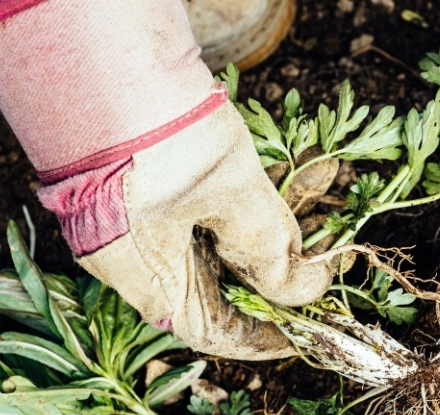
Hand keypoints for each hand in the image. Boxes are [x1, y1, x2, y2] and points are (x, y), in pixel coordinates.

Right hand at [41, 103, 336, 360]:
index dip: (263, 338)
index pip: (213, 332)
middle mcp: (141, 255)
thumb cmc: (164, 135)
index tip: (304, 332)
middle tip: (329, 259)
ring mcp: (146, 214)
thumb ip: (273, 250)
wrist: (108, 51)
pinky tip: (311, 169)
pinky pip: (219, 202)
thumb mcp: (234, 198)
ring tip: (331, 200)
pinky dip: (261, 193)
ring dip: (280, 223)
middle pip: (226, 283)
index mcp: (147, 278)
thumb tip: (309, 289)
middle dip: (282, 271)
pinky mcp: (160, 178)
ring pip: (228, 236)